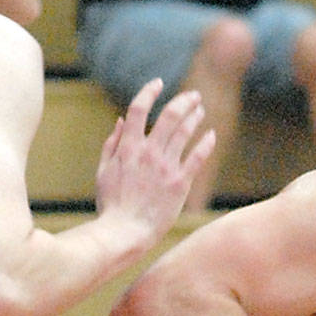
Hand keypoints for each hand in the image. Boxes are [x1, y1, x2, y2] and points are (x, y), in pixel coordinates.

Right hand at [93, 82, 215, 247]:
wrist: (126, 232)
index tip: (158, 83)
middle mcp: (149, 152)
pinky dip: (206, 143)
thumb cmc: (112, 205)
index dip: (149, 91)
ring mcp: (166, 167)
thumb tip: (122, 121)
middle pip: (170, 116)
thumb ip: (112, 144)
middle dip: (183, 101)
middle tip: (193, 95)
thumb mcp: (103, 171)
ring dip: (195, 117)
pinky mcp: (181, 182)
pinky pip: (198, 157)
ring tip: (201, 110)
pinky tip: (212, 134)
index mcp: (128, 147)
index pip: (139, 108)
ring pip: (185, 132)